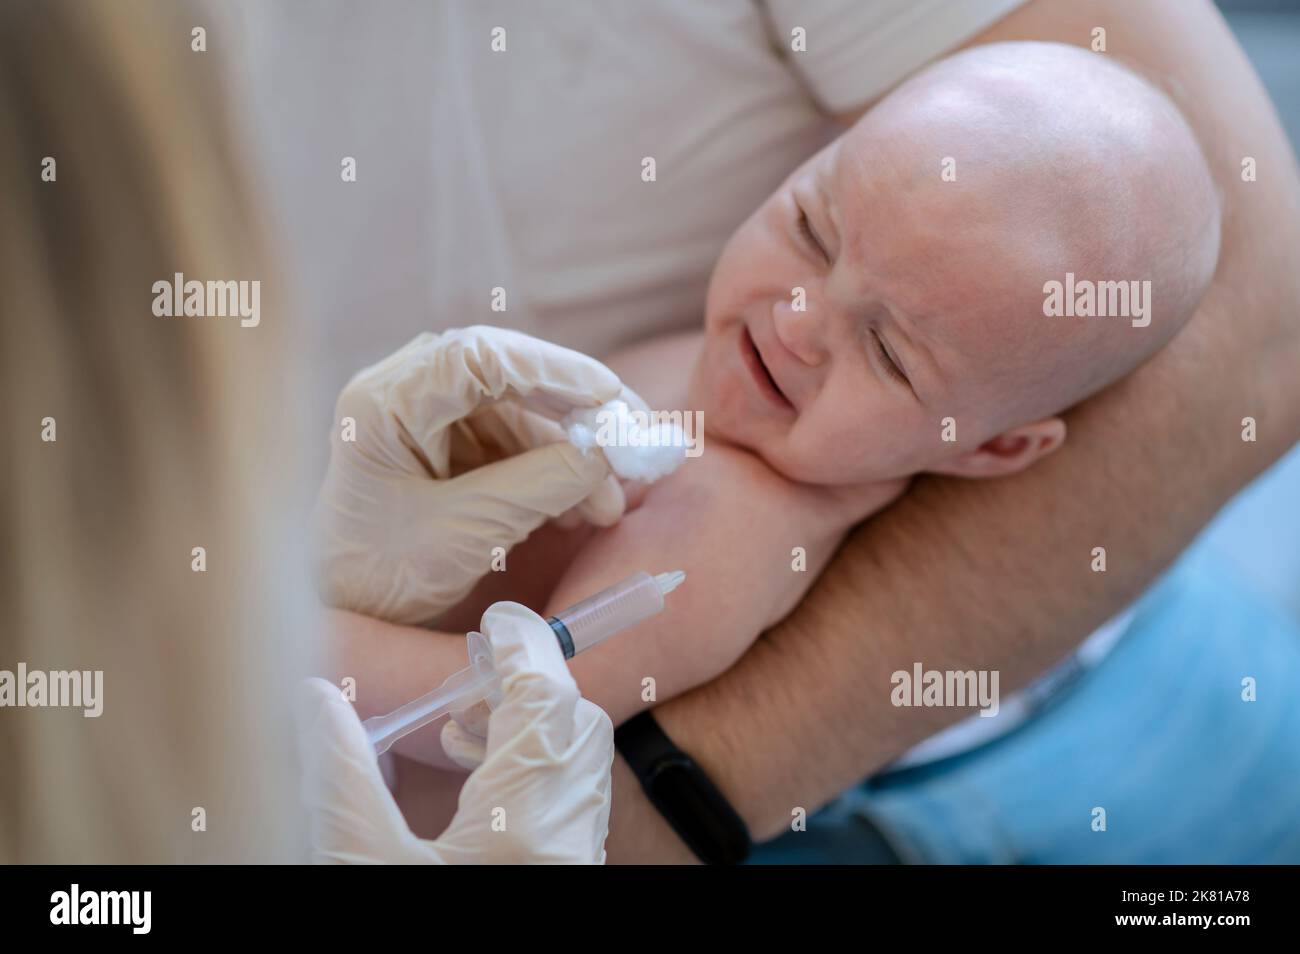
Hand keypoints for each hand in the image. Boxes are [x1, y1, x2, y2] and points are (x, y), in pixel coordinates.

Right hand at [297, 602, 613, 863]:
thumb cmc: (410, 937)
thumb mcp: (358, 859)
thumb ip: (339, 774)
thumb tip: (313, 697)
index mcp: (526, 821)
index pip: (548, 698)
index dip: (521, 648)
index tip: (496, 623)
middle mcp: (568, 837)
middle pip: (579, 725)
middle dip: (530, 688)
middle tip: (471, 689)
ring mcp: (576, 857)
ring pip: (581, 764)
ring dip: (532, 732)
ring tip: (462, 738)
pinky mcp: (567, 874)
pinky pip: (572, 802)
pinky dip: (536, 773)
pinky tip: (477, 791)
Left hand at [314, 326, 646, 623]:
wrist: (347, 613)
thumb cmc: (383, 575)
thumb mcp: (469, 532)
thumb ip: (541, 486)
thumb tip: (609, 455)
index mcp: (385, 404)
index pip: (478, 358)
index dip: (553, 371)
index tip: (612, 399)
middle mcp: (404, 392)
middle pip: (508, 376)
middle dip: (577, 412)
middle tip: (634, 441)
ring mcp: (427, 415)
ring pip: (521, 412)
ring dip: (571, 455)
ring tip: (611, 505)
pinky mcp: (448, 441)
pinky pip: (514, 440)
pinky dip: (553, 470)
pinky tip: (586, 506)